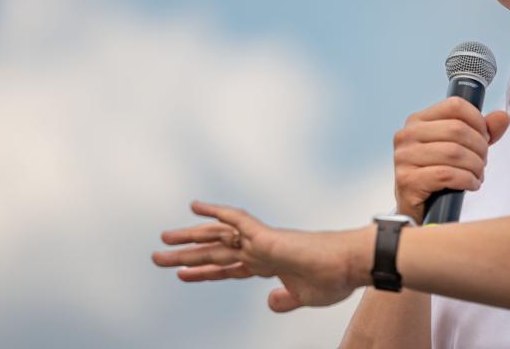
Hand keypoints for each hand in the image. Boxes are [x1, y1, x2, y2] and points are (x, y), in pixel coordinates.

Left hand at [152, 201, 373, 311]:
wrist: (352, 264)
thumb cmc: (335, 278)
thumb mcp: (304, 297)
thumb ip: (285, 300)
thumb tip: (269, 302)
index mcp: (269, 264)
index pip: (230, 267)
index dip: (206, 270)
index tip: (183, 274)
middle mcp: (261, 249)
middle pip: (216, 251)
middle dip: (186, 256)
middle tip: (158, 257)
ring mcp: (263, 242)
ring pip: (218, 237)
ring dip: (189, 239)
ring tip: (163, 241)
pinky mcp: (268, 236)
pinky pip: (237, 219)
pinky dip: (216, 212)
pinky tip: (195, 206)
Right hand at [393, 97, 509, 223]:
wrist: (417, 207)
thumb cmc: (436, 173)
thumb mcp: (460, 147)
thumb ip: (481, 131)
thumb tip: (501, 117)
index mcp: (418, 120)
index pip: (455, 105)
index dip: (478, 121)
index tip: (485, 136)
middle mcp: (407, 135)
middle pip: (457, 129)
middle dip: (479, 147)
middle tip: (482, 161)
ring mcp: (404, 157)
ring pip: (454, 152)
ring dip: (475, 166)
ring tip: (477, 174)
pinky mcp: (407, 180)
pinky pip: (446, 174)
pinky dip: (466, 180)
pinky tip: (470, 184)